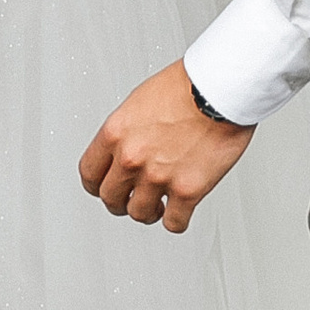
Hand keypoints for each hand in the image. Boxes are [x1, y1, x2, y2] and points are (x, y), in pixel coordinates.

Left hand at [78, 59, 252, 235]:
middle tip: (132, 199)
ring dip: (149, 212)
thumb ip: (127, 131)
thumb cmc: (187, 86)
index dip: (97, 185)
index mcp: (115, 133)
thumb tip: (125, 148)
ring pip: (139, 214)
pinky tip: (180, 211)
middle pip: (110, 198)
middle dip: (121, 201)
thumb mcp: (140, 101)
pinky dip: (176, 220)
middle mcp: (132, 157)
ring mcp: (158, 176)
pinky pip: (174, 223)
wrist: (220, 89)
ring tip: (159, 206)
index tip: (104, 188)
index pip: (89, 174)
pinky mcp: (187, 190)